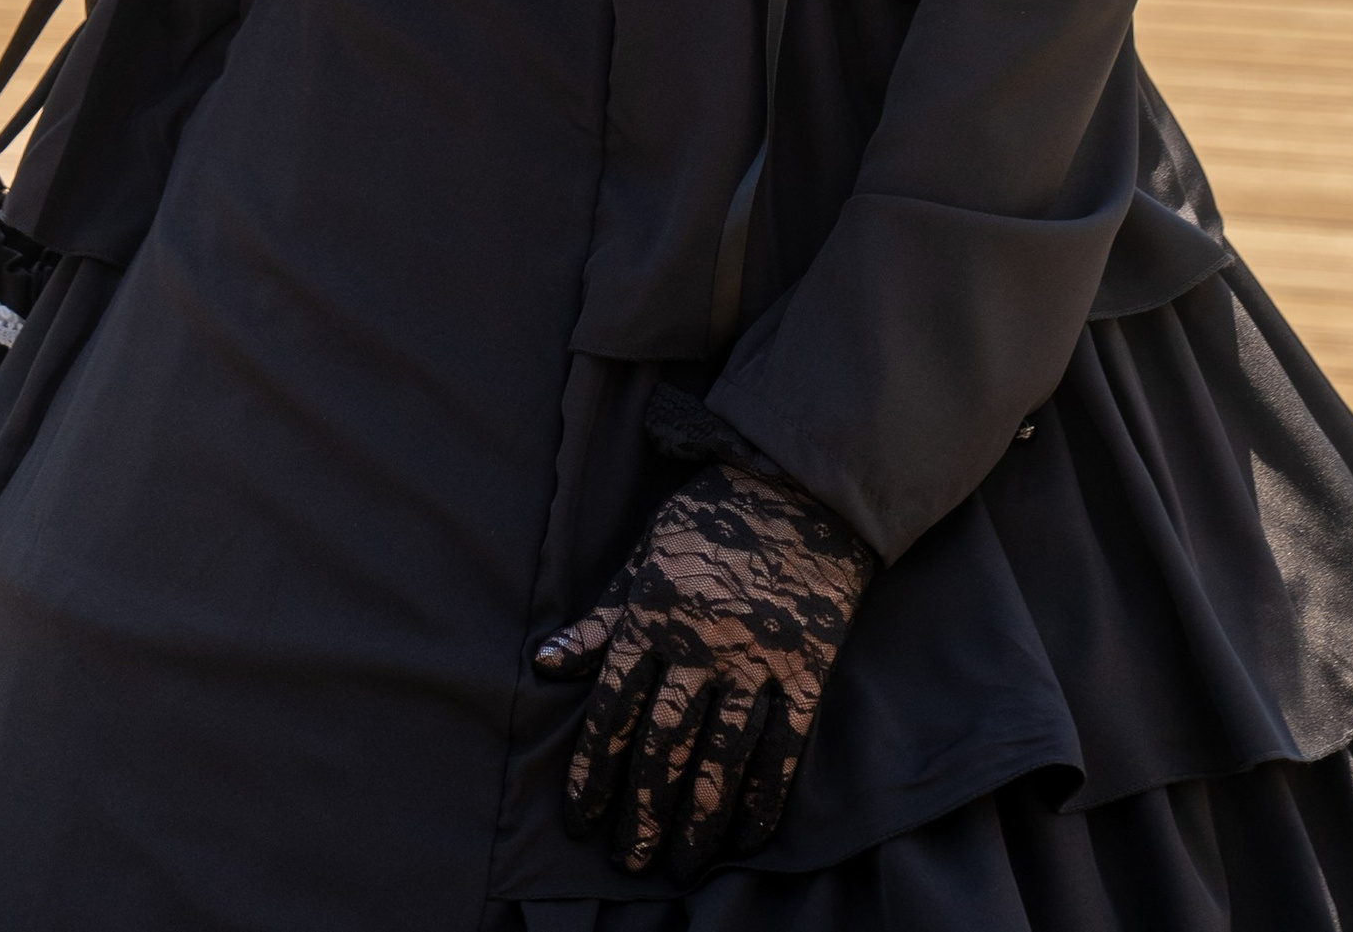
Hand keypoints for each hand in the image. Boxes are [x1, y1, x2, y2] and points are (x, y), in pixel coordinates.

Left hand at [537, 456, 870, 882]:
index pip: (614, 708)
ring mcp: (759, 658)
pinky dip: (764, 797)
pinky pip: (784, 748)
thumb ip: (601, 619)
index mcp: (655, 613)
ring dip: (697, 820)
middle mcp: (703, 642)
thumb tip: (545, 664)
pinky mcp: (808, 669)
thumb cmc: (711, 521)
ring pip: (722, 758)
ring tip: (679, 865)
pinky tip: (745, 835)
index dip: (594, 770)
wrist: (802, 488)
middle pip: (665, 745)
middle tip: (629, 861)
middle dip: (642, 811)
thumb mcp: (645, 556)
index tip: (581, 820)